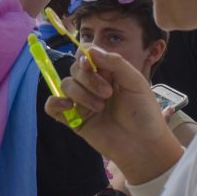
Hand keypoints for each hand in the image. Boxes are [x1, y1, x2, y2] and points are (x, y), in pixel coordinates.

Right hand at [52, 45, 181, 183]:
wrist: (144, 145)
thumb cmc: (144, 113)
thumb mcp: (135, 82)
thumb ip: (115, 62)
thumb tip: (89, 50)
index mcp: (108, 72)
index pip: (86, 54)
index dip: (84, 57)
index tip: (91, 65)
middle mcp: (92, 84)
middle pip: (75, 70)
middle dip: (88, 79)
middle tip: (108, 94)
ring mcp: (82, 102)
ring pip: (65, 85)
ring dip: (80, 94)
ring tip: (100, 108)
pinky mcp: (74, 120)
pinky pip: (52, 107)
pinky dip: (54, 103)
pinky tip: (69, 106)